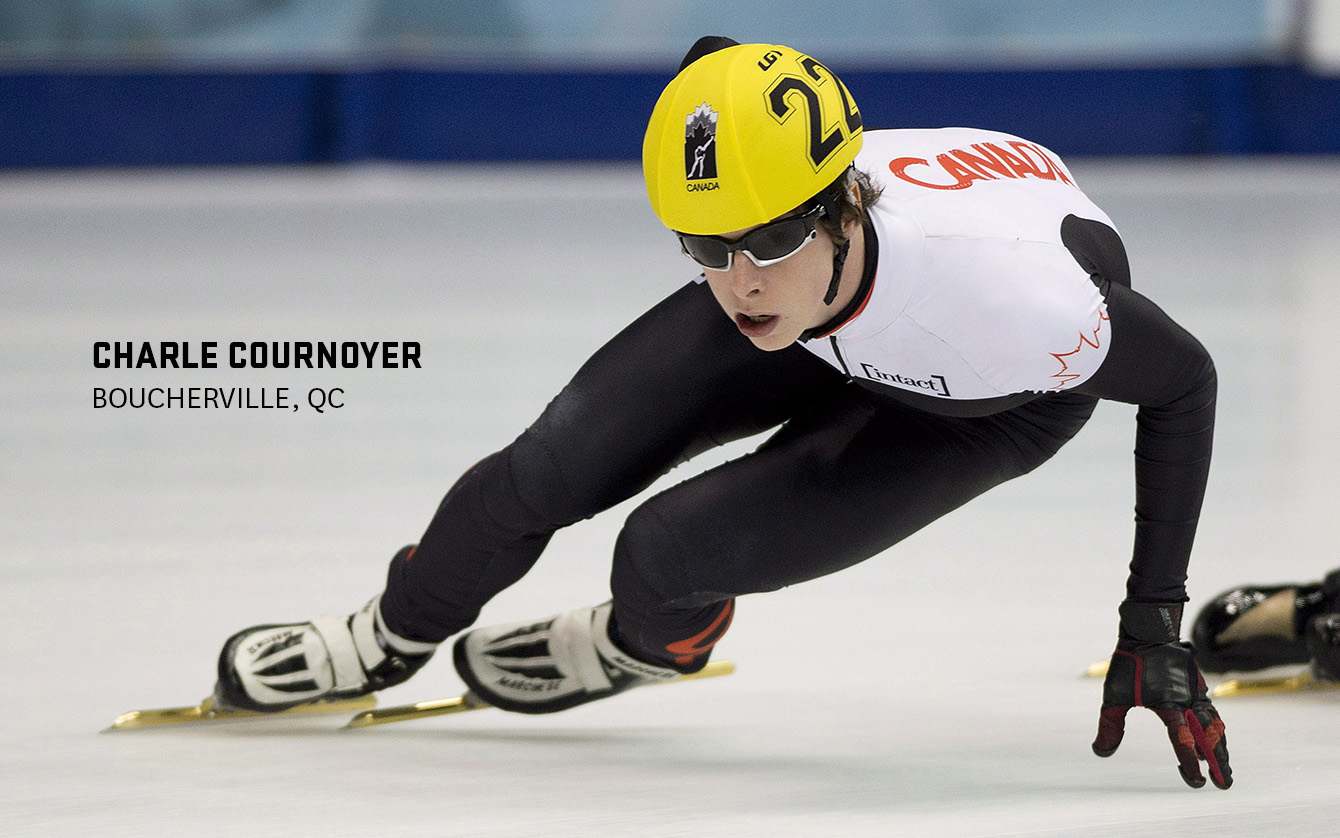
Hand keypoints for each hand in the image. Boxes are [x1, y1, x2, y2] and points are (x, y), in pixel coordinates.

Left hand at [1091, 601, 1231, 788]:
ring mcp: (1196, 692)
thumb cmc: (1130, 662)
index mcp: (1168, 704)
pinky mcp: (1198, 686)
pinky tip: (1215, 739)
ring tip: (1224, 768)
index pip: (1181, 740)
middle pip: (1208, 737)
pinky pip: (1211, 712)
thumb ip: (1110, 726)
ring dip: (1221, 748)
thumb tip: (1101, 751)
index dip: (1188, 762)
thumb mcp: (1113, 695)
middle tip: (1224, 784)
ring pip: (1214, 726)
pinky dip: (1216, 729)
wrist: (1148, 630)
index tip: (1196, 781)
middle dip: (1218, 762)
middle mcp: (1187, 700)